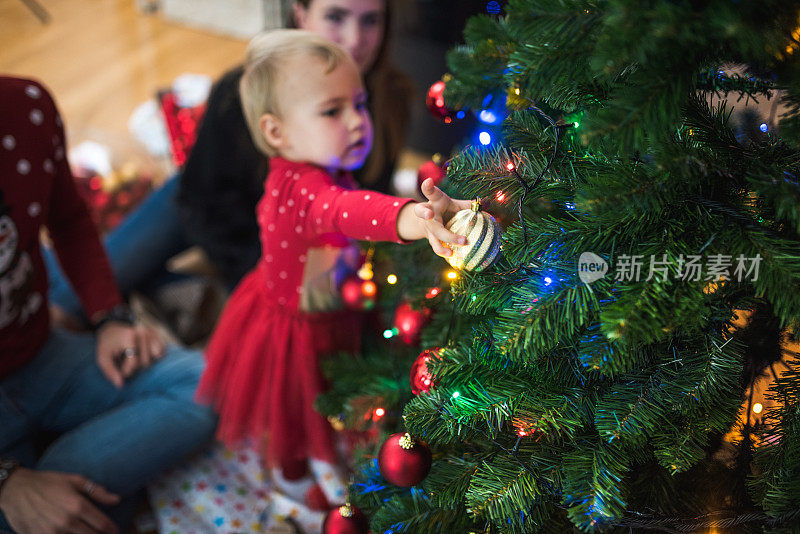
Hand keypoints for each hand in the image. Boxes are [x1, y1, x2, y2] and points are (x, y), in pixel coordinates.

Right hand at [0, 467, 119, 533]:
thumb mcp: (74, 480)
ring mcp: (52, 532)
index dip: (111, 529)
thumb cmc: (47, 482)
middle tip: (103, 533)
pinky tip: (70, 533)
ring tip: (87, 532)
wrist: (16, 490)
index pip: (102, 524)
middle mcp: (67, 521)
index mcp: (78, 505)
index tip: (114, 530)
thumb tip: (117, 500)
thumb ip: (97, 491)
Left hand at [96, 323, 164, 387]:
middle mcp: (143, 332)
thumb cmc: (107, 345)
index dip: (126, 371)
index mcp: (129, 336)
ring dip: (145, 362)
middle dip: (136, 367)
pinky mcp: (157, 335)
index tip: (120, 372)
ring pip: (156, 358)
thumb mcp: (102, 357)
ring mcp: (152, 333)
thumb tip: (120, 385)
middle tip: (126, 362)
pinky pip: (162, 352)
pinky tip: (146, 356)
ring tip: (135, 358)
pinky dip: (156, 357)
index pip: (134, 362)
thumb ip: (110, 371)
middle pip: (146, 361)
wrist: (112, 328)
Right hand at [413, 178, 472, 256]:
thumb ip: (466, 205)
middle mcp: (427, 213)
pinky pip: (437, 246)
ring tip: (450, 251)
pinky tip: (453, 256)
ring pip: (431, 235)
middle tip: (429, 214)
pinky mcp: (431, 239)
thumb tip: (483, 203)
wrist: (427, 223)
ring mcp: (428, 228)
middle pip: (424, 214)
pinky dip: (444, 252)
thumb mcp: (453, 204)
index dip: (427, 187)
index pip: (430, 192)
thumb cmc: (444, 210)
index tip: (428, 181)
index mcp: (434, 201)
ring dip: (441, 242)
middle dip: (425, 214)